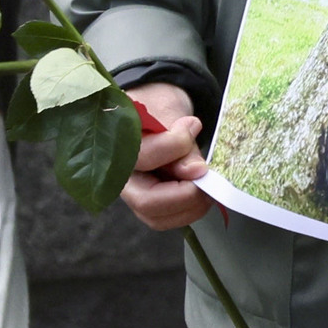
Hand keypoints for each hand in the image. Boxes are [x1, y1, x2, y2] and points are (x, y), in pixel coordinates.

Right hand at [120, 82, 212, 230]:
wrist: (154, 109)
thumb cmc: (159, 108)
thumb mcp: (170, 114)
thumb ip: (180, 142)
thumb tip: (194, 171)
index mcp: (117, 149)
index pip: (144, 157)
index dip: (174, 147)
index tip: (194, 127)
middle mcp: (120, 177)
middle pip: (147, 202)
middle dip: (187, 194)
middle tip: (209, 178)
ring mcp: (132, 193)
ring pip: (158, 217)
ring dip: (191, 206)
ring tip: (209, 184)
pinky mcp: (146, 203)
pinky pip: (166, 219)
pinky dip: (189, 210)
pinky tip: (201, 192)